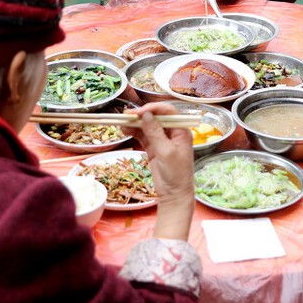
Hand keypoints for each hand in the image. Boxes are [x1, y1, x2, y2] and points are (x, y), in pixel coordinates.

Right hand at [125, 102, 194, 240]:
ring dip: (136, 123)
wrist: (174, 194)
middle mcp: (172, 133)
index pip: (168, 111)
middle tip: (126, 115)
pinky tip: (125, 130)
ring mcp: (162, 140)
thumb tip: (146, 114)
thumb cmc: (175, 173)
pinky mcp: (154, 148)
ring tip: (122, 122)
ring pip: (148, 126)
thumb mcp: (165, 152)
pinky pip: (143, 136)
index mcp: (181, 131)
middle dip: (141, 115)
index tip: (139, 111)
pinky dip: (135, 132)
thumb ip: (155, 132)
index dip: (153, 108)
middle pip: (156, 117)